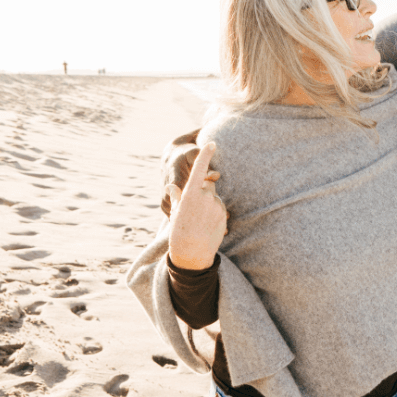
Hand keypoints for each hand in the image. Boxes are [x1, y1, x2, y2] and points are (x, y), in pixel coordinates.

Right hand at [167, 142, 227, 269]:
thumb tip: (172, 187)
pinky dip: (215, 213)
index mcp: (190, 193)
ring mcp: (216, 206)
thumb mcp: (175, 212)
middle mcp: (205, 197)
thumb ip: (176, 197)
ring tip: (200, 221)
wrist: (192, 253)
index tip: (212, 143)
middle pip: (208, 185)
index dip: (205, 155)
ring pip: (214, 198)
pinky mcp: (224, 215)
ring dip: (209, 205)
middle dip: (204, 191)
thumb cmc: (180, 231)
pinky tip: (208, 225)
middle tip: (195, 208)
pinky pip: (220, 209)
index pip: (200, 169)